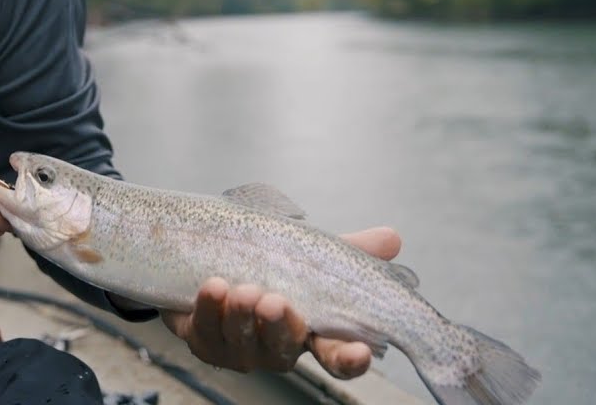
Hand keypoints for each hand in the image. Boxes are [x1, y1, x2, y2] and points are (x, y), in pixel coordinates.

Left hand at [160, 227, 401, 377]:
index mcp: (311, 331)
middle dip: (279, 328)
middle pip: (284, 350)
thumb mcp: (309, 252)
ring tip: (241, 289)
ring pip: (242, 343)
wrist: (209, 258)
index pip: (338, 356)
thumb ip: (349, 248)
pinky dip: (208, 309)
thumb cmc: (270, 263)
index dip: (350, 358)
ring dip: (241, 316)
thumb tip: (391, 238)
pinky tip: (213, 287)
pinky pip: (205, 333)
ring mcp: (240, 348)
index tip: (359, 351)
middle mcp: (277, 346)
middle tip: (275, 302)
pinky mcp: (205, 341)